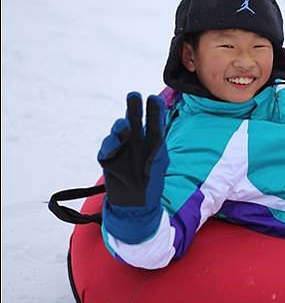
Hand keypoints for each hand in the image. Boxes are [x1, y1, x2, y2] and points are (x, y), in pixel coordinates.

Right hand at [97, 92, 168, 241]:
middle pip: (134, 119)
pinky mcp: (109, 158)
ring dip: (120, 126)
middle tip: (134, 96)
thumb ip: (156, 140)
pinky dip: (109, 146)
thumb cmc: (152, 181)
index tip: (154, 98)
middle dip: (134, 107)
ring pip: (119, 131)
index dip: (154, 109)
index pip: (153, 120)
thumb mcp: (159, 158)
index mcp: (152, 140)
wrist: (137, 206)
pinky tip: (114, 146)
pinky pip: (107, 148)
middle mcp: (137, 140)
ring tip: (125, 127)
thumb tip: (158, 123)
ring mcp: (122, 148)